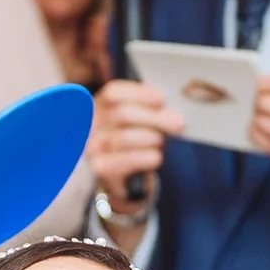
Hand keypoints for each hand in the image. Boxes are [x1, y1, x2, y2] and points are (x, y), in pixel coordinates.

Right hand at [87, 78, 181, 216]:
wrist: (118, 177)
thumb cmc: (130, 143)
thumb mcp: (137, 120)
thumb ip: (150, 109)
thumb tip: (169, 112)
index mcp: (99, 106)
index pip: (113, 93)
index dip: (139, 94)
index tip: (162, 99)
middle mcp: (91, 125)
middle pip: (123, 114)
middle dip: (156, 117)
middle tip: (179, 124)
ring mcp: (92, 147)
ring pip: (126, 137)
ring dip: (152, 139)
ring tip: (161, 143)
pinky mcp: (99, 168)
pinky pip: (128, 160)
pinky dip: (147, 158)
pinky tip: (156, 158)